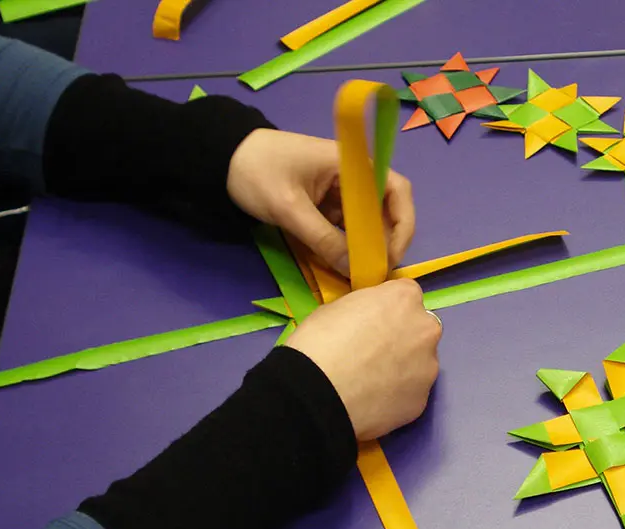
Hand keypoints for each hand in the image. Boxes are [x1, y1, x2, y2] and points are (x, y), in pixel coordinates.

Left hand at [226, 129, 415, 275]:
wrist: (221, 159)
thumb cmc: (257, 172)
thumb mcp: (289, 208)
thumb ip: (323, 239)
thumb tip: (354, 270)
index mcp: (352, 165)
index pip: (397, 190)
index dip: (403, 224)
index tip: (392, 255)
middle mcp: (353, 176)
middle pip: (385, 211)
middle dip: (383, 242)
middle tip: (373, 272)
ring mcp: (339, 191)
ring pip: (364, 224)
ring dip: (362, 248)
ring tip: (356, 273)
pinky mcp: (324, 204)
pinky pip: (344, 228)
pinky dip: (344, 246)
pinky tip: (337, 263)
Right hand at [285, 279, 440, 440]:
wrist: (317, 394)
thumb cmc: (319, 341)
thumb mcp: (338, 307)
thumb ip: (366, 309)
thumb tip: (370, 320)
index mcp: (404, 298)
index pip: (407, 294)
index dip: (389, 308)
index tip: (373, 321)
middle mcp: (426, 329)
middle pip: (420, 329)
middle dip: (404, 337)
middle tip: (374, 353)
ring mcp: (428, 367)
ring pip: (420, 363)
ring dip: (404, 368)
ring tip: (371, 383)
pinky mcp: (422, 400)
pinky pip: (411, 392)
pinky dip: (397, 395)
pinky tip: (373, 401)